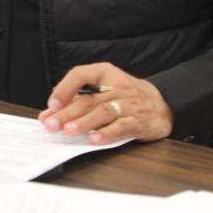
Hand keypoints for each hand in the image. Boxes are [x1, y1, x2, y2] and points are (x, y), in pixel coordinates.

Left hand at [37, 62, 173, 144]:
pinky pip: (122, 127)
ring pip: (103, 112)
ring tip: (69, 131)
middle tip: (51, 124)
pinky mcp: (140, 121)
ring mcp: (129, 104)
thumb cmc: (125, 96)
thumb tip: (50, 113)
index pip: (80, 74)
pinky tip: (94, 140)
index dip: (64, 89)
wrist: (163, 103)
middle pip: (88, 99)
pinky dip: (107, 134)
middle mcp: (117, 86)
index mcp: (104, 72)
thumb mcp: (104, 88)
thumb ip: (78, 98)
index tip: (51, 104)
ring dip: (84, 122)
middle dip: (67, 113)